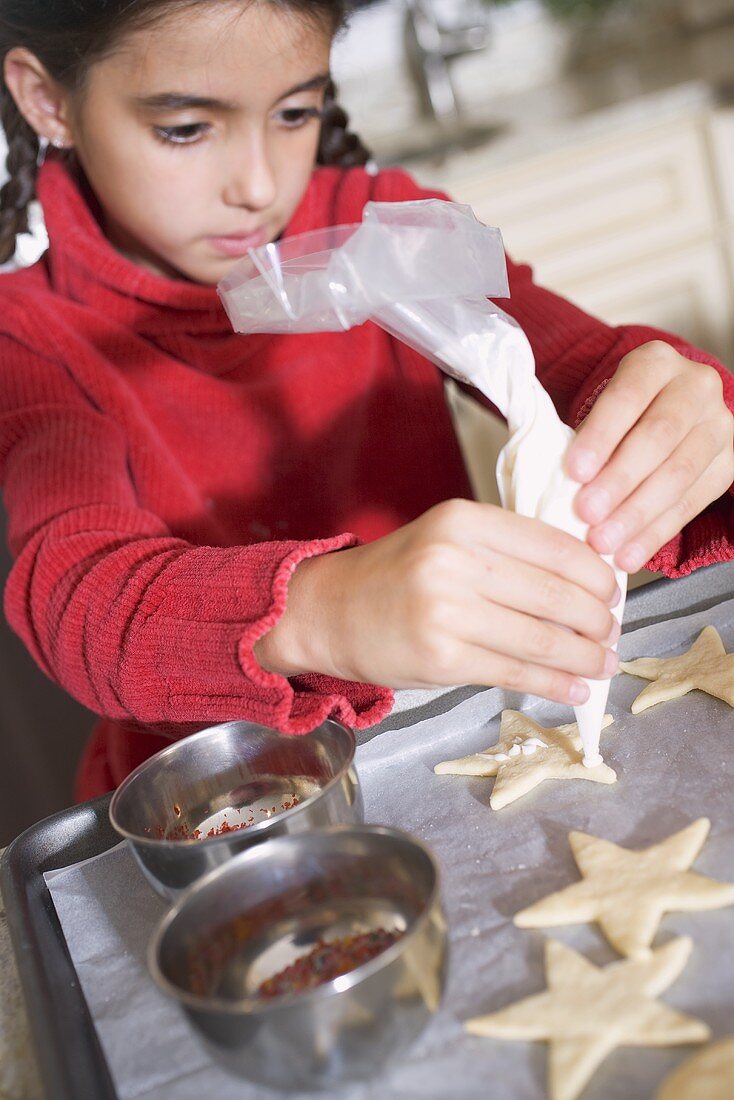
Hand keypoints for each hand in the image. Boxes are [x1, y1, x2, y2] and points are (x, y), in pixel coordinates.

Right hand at [254, 499, 620, 704]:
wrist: (328, 611)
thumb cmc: (395, 576)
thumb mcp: (446, 540)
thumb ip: (506, 551)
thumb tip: (586, 581)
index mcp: (462, 520)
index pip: (555, 546)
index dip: (596, 574)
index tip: (612, 591)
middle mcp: (454, 561)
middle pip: (557, 594)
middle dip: (599, 620)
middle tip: (612, 633)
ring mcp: (447, 612)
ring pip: (543, 639)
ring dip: (586, 657)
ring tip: (604, 663)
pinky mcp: (442, 659)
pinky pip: (516, 673)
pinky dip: (555, 684)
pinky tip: (576, 689)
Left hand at [567, 341, 733, 571]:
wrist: (665, 410)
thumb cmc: (619, 415)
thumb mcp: (598, 408)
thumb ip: (581, 438)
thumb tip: (554, 486)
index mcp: (655, 363)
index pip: (626, 398)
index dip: (601, 436)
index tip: (574, 471)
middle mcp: (696, 387)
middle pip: (658, 437)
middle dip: (620, 480)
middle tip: (587, 513)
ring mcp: (719, 425)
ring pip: (680, 473)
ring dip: (638, 514)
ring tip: (604, 542)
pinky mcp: (727, 464)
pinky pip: (693, 504)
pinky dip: (656, 533)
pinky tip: (629, 553)